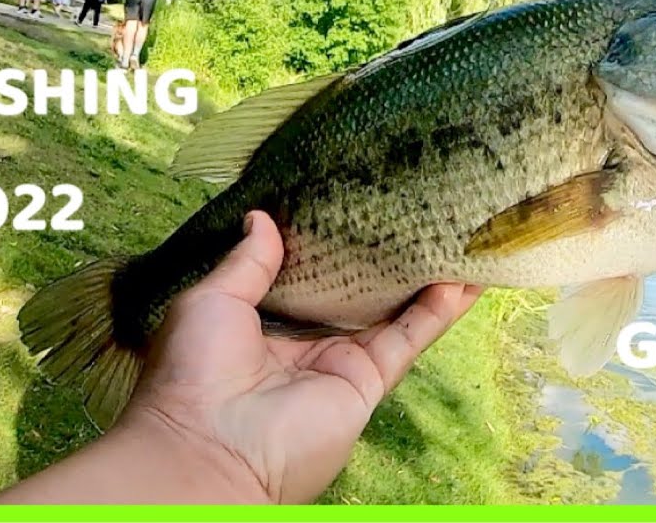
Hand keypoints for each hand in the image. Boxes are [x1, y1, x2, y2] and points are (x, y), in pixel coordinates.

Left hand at [118, 211, 481, 502]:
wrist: (209, 448)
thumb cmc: (192, 374)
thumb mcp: (211, 300)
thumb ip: (247, 262)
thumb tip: (261, 217)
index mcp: (266, 325)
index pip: (311, 278)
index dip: (335, 246)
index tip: (358, 206)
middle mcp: (308, 344)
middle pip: (361, 294)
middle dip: (388, 259)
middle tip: (418, 215)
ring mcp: (342, 364)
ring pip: (395, 314)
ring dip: (427, 280)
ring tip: (458, 239)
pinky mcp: (368, 382)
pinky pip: (409, 340)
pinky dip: (438, 311)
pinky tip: (463, 279)